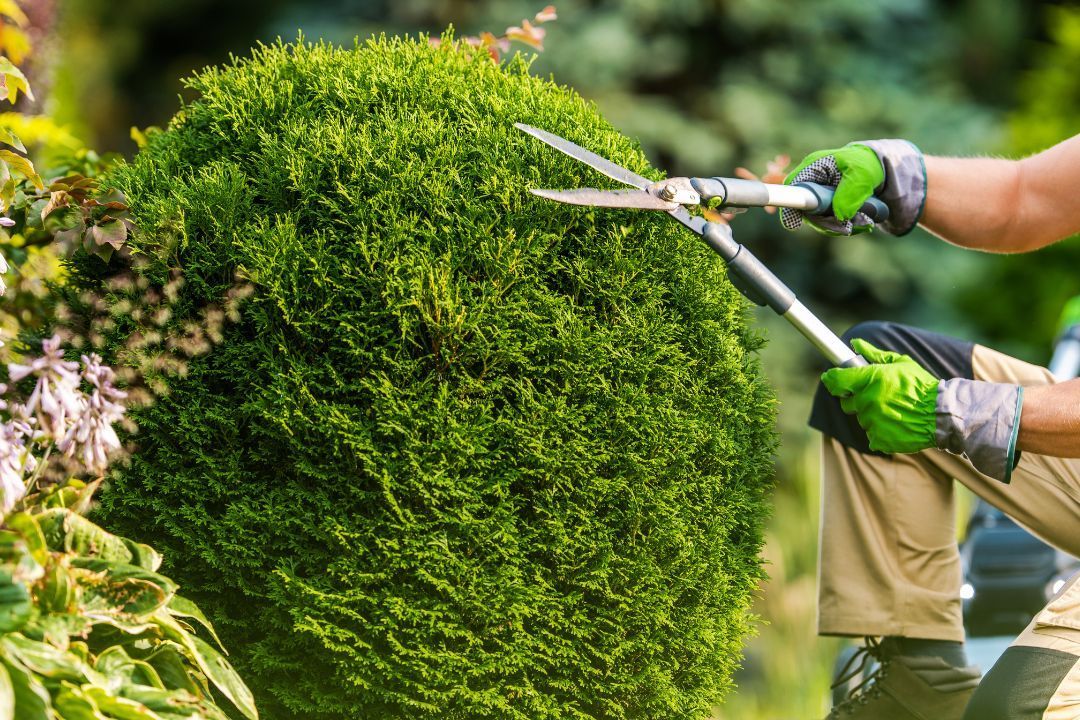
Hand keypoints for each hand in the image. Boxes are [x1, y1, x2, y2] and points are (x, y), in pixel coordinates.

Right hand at [781, 139, 925, 236]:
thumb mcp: (862, 175)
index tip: (795, 224)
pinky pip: (830, 224)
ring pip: (818, 221)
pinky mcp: (827, 209)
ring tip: (863, 223)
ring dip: (839, 227)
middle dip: (825, 222)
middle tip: (847, 227)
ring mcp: (818, 198)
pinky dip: (845, 227)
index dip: (790, 205)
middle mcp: (812, 184)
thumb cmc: (869, 165)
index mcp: (814, 167)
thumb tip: (839, 216)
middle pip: (805, 210)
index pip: (793, 186)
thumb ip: (850, 193)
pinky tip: (862, 223)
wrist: (883, 171)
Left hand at [820, 339, 938, 453]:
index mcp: (870, 380)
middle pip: (847, 403)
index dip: (832, 379)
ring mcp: (872, 422)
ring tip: (893, 410)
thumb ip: (874, 354)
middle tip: (876, 397)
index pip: (836, 380)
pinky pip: (871, 435)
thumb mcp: (901, 363)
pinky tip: (896, 424)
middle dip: (857, 399)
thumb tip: (855, 342)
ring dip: (871, 415)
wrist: (942, 414)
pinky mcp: (879, 439)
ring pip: (861, 419)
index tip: (831, 379)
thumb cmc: (922, 386)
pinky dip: (880, 432)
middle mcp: (867, 401)